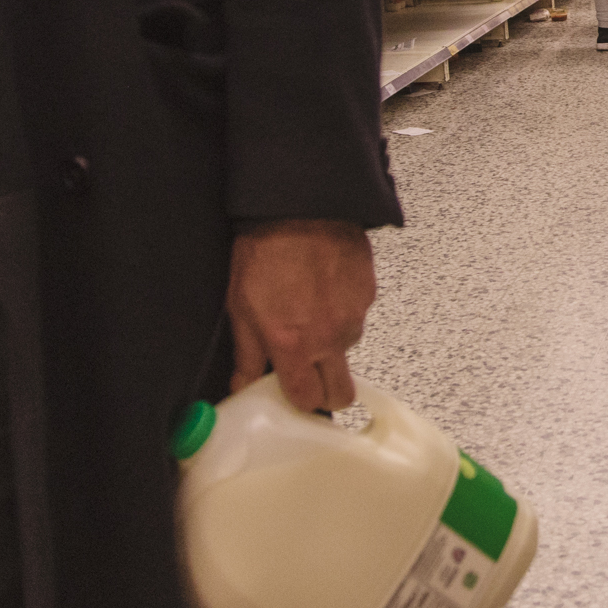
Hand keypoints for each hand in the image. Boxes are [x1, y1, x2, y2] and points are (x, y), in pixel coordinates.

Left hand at [226, 219, 375, 410]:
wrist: (301, 206)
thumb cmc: (267, 249)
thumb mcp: (240, 305)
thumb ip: (247, 353)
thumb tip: (242, 384)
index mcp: (294, 345)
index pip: (308, 401)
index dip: (300, 401)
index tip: (291, 390)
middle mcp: (329, 338)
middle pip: (341, 394)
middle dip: (327, 392)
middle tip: (309, 373)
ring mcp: (353, 317)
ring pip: (348, 352)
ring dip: (332, 344)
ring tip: (310, 312)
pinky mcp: (368, 295)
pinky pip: (357, 318)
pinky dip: (343, 313)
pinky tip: (324, 290)